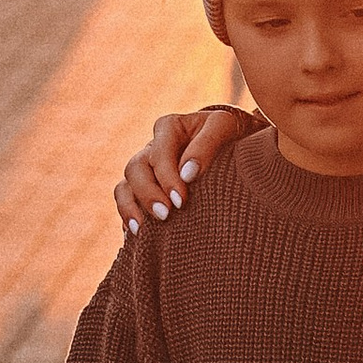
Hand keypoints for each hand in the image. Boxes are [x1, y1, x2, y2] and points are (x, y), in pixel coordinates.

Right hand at [115, 103, 254, 235]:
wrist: (237, 144)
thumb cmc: (231, 134)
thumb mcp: (224, 127)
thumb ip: (207, 145)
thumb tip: (187, 174)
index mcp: (169, 128)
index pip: (159, 151)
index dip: (166, 177)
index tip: (181, 200)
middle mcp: (152, 147)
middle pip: (135, 168)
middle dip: (148, 194)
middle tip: (165, 215)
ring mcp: (146, 169)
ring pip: (125, 185)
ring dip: (130, 207)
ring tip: (141, 230)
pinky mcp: (146, 189)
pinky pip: (126, 201)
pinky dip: (127, 216)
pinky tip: (136, 235)